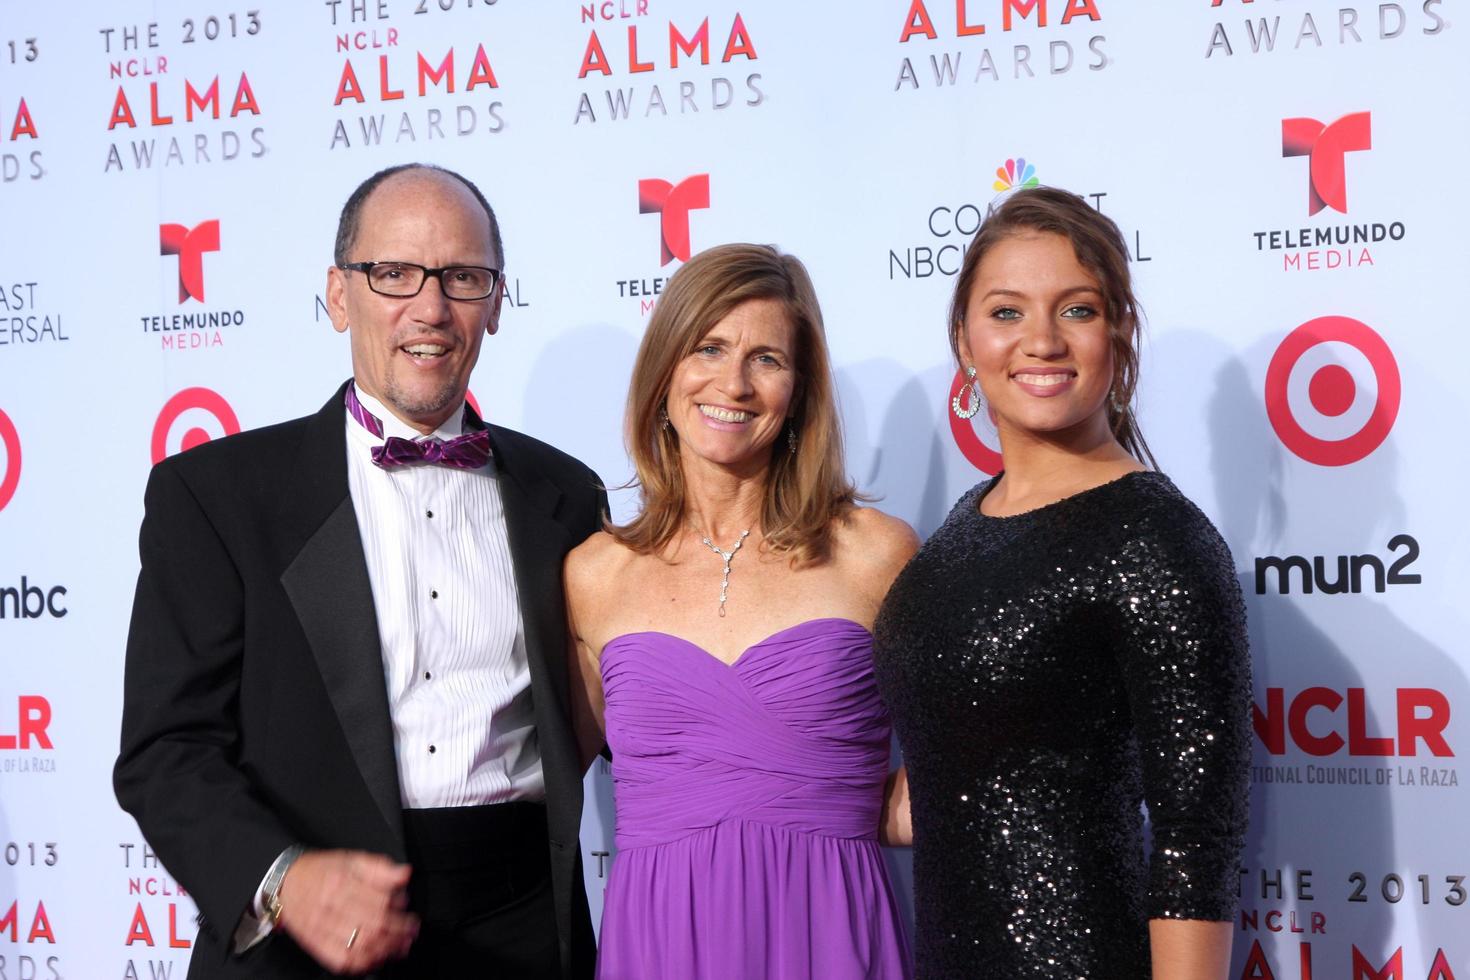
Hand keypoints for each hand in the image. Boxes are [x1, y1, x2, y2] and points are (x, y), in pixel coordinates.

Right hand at [276, 850, 417, 973]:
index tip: (407, 909)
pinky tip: (376, 958)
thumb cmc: (321, 871)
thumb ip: (380, 867)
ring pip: (360, 946)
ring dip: (386, 949)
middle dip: (398, 931)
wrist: (286, 884)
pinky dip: (362, 963)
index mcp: (342, 883)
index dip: (398, 908)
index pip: (378, 901)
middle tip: (411, 931)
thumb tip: (404, 874)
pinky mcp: (316, 945)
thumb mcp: (351, 859)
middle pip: (372, 925)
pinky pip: (342, 961)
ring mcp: (323, 928)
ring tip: (400, 946)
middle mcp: (331, 906)